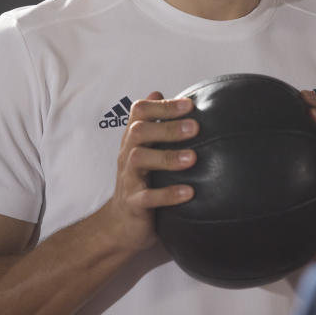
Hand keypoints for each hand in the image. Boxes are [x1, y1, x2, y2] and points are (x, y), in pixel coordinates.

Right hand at [100, 92, 197, 252]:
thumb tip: (159, 92)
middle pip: (138, 131)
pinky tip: (188, 192)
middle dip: (166, 127)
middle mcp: (127, 155)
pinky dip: (168, 194)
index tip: (189, 105)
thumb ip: (154, 124)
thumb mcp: (146, 150)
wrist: (120, 224)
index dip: (162, 106)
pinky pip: (147, 197)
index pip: (139, 112)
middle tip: (195, 127)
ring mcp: (128, 179)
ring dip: (167, 158)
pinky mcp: (133, 203)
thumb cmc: (140, 181)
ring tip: (193, 158)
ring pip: (139, 159)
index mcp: (133, 140)